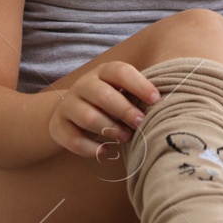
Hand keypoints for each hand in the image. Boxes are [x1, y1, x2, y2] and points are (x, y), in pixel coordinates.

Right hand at [46, 61, 160, 158]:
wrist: (67, 113)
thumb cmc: (107, 103)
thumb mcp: (120, 93)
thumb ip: (136, 96)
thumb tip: (165, 107)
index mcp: (103, 72)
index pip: (120, 71)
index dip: (138, 84)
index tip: (155, 99)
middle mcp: (83, 85)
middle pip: (103, 95)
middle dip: (125, 111)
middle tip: (140, 123)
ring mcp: (68, 105)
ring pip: (88, 117)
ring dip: (110, 129)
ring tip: (125, 138)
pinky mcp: (58, 127)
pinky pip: (74, 139)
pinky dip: (92, 148)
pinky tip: (106, 151)